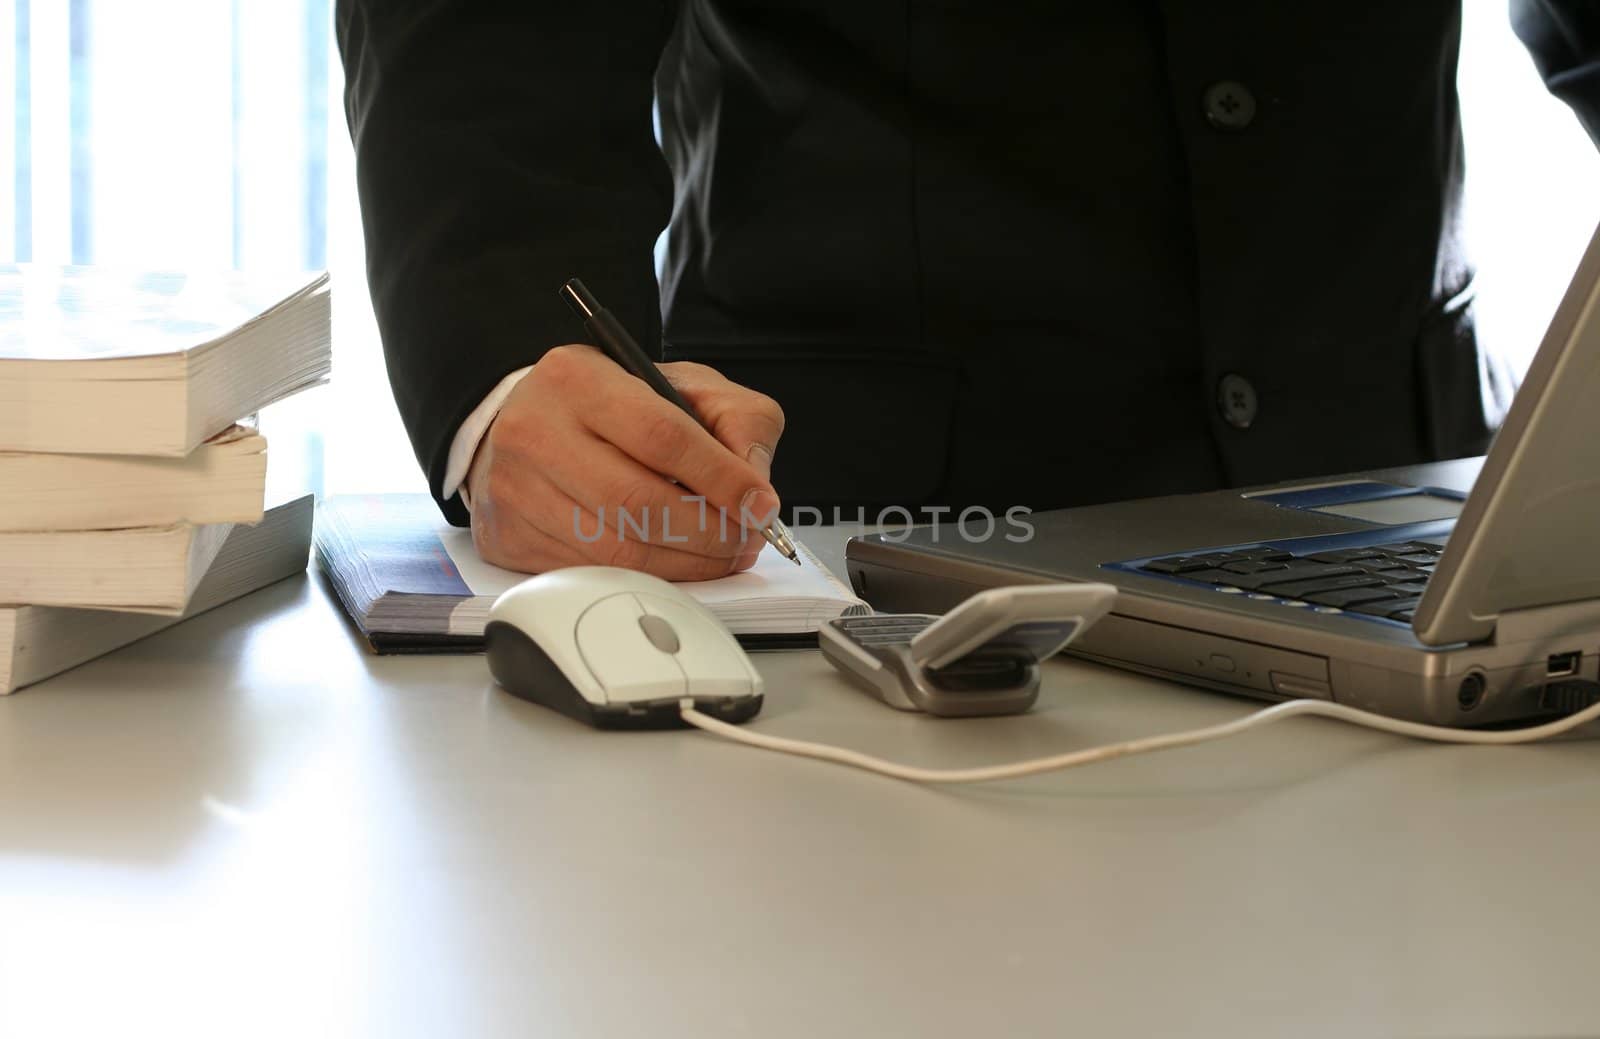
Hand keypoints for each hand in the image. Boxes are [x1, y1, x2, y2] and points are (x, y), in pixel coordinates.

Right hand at [466, 345, 784, 578]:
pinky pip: (592, 574)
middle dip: (708, 532)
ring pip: (616, 550)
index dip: (721, 479)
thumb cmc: (611, 402)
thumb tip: (755, 487)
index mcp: (578, 379)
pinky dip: (646, 577)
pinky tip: (674, 562)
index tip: (760, 505)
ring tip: (720, 553)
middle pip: (638, 502)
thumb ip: (736, 420)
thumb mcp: (682, 384)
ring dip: (685, 564)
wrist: (532, 419)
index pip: (662, 436)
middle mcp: (535, 431)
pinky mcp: (510, 536)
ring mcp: (516, 489)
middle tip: (746, 539)